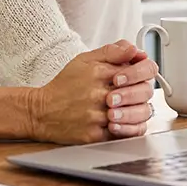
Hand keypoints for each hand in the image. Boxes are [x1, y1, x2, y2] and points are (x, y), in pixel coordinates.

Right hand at [29, 41, 158, 144]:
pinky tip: (124, 122)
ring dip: (138, 109)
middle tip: (134, 92)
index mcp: (100, 72)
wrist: (42, 111)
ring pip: (138, 114)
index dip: (144, 71)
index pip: (140, 68)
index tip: (139, 74)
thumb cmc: (65, 85)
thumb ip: (112, 51)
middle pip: (143, 92)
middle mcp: (100, 94)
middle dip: (143, 91)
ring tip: (128, 107)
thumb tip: (135, 50)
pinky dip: (130, 128)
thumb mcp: (84, 60)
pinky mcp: (95, 135)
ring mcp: (98, 116)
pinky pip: (126, 134)